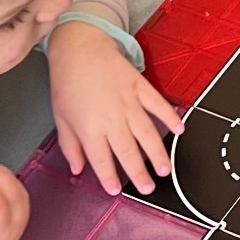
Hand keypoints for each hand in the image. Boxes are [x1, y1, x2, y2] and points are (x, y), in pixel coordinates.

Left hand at [47, 20, 183, 194]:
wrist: (79, 49)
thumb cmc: (67, 83)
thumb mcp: (60, 118)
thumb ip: (70, 146)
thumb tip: (78, 168)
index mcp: (89, 128)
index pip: (102, 161)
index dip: (110, 178)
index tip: (116, 190)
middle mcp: (111, 118)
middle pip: (128, 152)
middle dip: (139, 173)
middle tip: (148, 188)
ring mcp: (128, 102)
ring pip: (146, 133)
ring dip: (158, 153)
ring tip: (165, 169)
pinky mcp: (140, 88)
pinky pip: (158, 105)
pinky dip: (170, 118)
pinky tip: (179, 130)